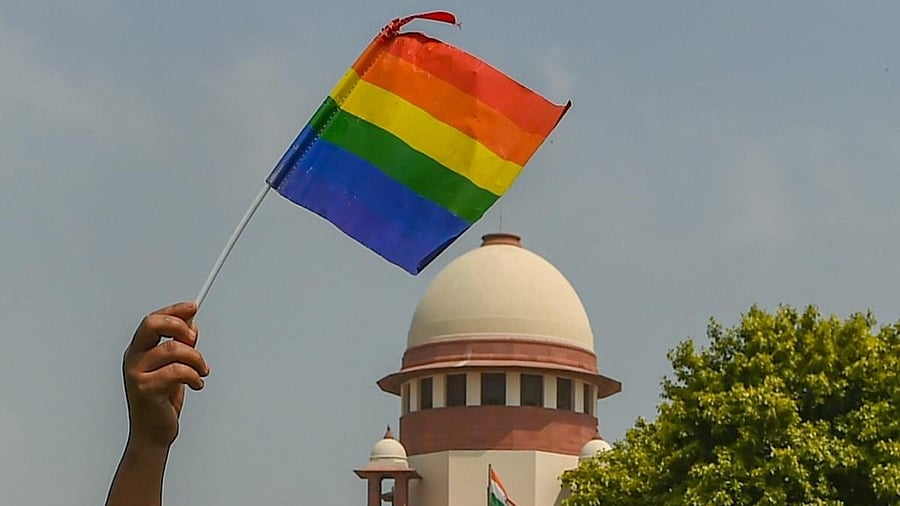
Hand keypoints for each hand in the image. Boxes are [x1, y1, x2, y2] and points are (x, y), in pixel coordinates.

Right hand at [123, 301, 209, 449]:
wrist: (153, 435)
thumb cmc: (163, 401)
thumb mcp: (174, 369)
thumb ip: (180, 347)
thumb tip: (192, 325)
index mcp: (138, 351)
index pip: (153, 320)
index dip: (173, 311)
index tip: (193, 307)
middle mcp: (133, 359)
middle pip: (152, 325)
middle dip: (178, 325)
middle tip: (194, 339)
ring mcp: (137, 374)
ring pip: (174, 349)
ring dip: (196, 358)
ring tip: (202, 371)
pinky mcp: (146, 389)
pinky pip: (178, 371)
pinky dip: (195, 376)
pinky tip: (197, 384)